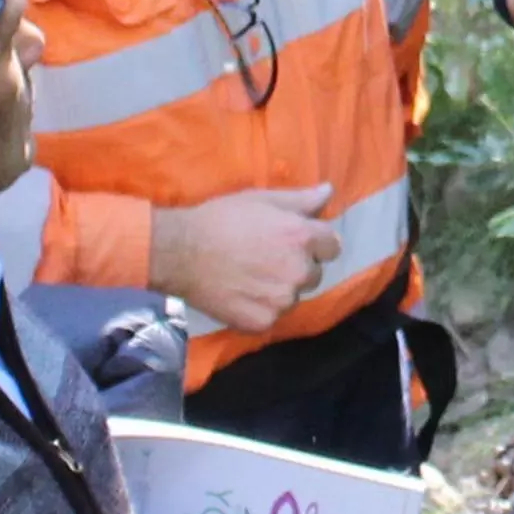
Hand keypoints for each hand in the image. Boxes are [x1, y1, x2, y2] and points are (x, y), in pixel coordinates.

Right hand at [150, 185, 339, 332]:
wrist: (181, 252)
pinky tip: (240, 293)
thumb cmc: (221, 219)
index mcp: (303, 237)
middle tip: (264, 259)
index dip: (314, 244)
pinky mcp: (264, 322)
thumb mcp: (262, 200)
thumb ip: (301, 200)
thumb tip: (329, 191)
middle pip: (314, 274)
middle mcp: (300, 271)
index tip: (291, 242)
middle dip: (296, 267)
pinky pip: (272, 316)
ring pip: (292, 297)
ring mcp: (282, 301)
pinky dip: (260, 308)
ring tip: (249, 277)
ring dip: (279, 289)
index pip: (332, 247)